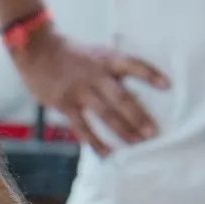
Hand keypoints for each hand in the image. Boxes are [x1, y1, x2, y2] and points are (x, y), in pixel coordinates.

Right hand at [16, 30, 169, 150]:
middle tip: (154, 132)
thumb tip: (136, 94)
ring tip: (138, 143)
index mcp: (106, 59)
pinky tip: (107, 154)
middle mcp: (95, 75)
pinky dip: (95, 142)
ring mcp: (79, 91)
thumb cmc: (72, 53)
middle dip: (138, 115)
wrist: (37, 49)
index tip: (167, 85)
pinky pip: (82, 127)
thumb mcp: (96, 54)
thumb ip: (113, 71)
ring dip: (123, 130)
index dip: (150, 74)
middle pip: (121, 96)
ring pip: (104, 114)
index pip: (132, 64)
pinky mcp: (65, 104)